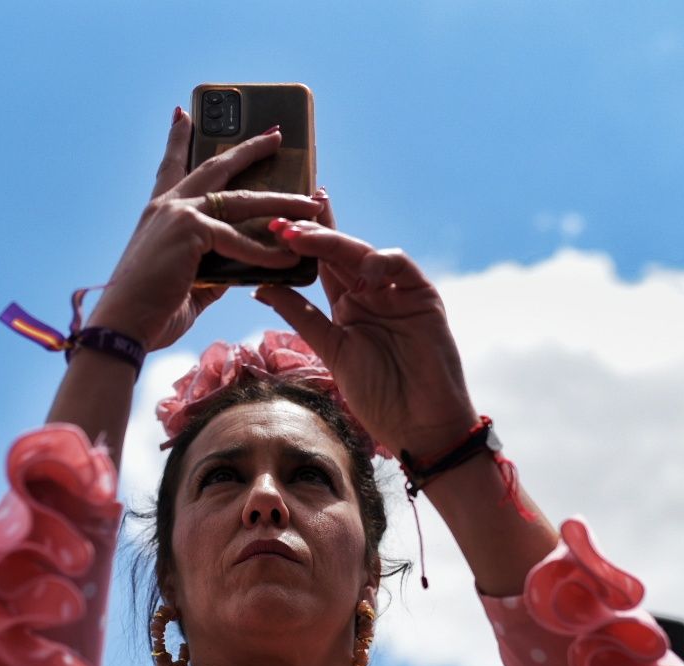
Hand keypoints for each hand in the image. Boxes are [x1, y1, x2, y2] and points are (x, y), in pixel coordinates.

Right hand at [86, 109, 322, 351]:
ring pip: (242, 199)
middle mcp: (168, 206)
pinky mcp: (191, 231)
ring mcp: (179, 214)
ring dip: (281, 199)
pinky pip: (239, 240)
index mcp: (160, 214)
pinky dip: (266, 253)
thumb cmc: (149, 311)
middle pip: (217, 167)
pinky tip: (289, 261)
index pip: (171, 166)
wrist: (123, 325)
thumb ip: (213, 268)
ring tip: (311, 200)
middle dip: (250, 149)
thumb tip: (241, 266)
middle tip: (276, 135)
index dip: (178, 140)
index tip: (183, 114)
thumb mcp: (186, 282)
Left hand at [252, 213, 476, 457]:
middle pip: (338, 252)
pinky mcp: (423, 297)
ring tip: (302, 237)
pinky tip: (362, 267)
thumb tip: (261, 287)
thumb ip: (301, 316)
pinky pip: (401, 267)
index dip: (299, 243)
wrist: (419, 425)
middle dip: (310, 233)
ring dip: (334, 242)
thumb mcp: (331, 351)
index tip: (271, 225)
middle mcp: (371, 294)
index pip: (320, 265)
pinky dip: (382, 261)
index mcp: (346, 307)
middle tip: (280, 222)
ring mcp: (396, 293)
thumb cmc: (377, 396)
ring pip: (362, 254)